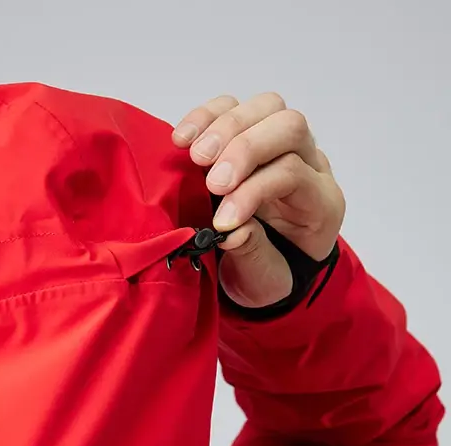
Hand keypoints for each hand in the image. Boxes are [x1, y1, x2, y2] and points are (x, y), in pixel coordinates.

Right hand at [172, 93, 345, 308]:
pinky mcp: (250, 138)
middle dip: (245, 148)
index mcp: (320, 203)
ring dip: (224, 126)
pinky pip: (234, 108)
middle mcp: (309, 164)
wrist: (267, 273)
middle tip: (212, 182)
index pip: (292, 173)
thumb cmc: (269, 275)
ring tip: (194, 157)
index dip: (252, 192)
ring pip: (265, 108)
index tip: (220, 222)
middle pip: (288, 126)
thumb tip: (233, 230)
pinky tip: (183, 139)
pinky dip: (206, 117)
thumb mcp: (264, 280)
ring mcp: (280, 146)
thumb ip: (252, 254)